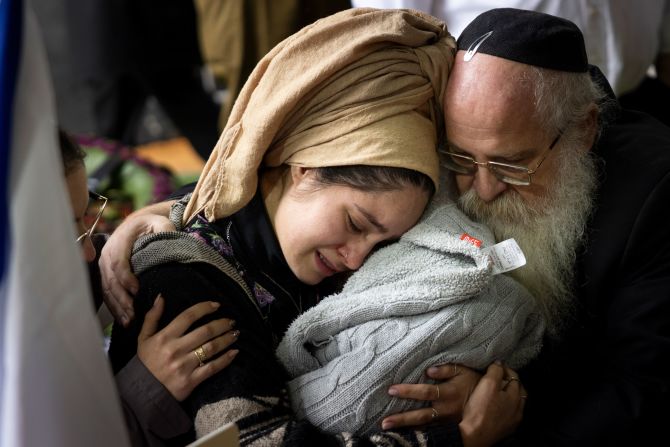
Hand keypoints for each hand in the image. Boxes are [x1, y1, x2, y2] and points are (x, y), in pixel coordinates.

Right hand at [99, 202, 174, 325]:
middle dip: (121, 298)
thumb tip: (173, 242)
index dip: (126, 278)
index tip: (138, 291)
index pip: (119, 262)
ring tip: (129, 322)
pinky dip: (114, 306)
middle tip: (133, 314)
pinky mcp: (105, 273)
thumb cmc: (152, 225)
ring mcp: (104, 264)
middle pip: (111, 279)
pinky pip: (106, 291)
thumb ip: (166, 230)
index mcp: (120, 241)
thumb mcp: (161, 223)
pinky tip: (123, 318)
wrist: (137, 223)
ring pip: (107, 288)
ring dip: (117, 306)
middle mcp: (107, 253)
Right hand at [137, 294, 239, 400]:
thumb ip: (152, 317)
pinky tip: (234, 352)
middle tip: (232, 321)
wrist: (143, 393)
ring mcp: (184, 366)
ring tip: (235, 334)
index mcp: (164, 337)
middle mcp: (175, 349)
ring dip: (226, 339)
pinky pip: (212, 368)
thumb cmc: (145, 362)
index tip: (217, 305)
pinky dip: (225, 360)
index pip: (188, 316)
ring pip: (211, 348)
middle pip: (204, 332)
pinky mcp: (191, 380)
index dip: (204, 308)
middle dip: (221, 324)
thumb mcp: (143, 338)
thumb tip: (161, 297)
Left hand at [381, 363, 480, 429]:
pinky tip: (404, 435)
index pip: (425, 392)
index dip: (409, 391)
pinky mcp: (449, 427)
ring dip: (406, 428)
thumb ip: (447, 369)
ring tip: (388, 431)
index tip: (391, 390)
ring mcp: (447, 421)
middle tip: (384, 423)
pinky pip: (431, 431)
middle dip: (402, 419)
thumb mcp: (464, 370)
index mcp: (448, 393)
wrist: (492, 400)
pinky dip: (418, 433)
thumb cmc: (474, 381)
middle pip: (421, 416)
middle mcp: (446, 410)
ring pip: (424, 427)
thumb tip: (429, 370)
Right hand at [459, 362, 525, 446]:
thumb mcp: (488, 384)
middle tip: (499, 377)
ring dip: (508, 395)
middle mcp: (518, 410)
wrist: (474, 436)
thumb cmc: (481, 410)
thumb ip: (495, 371)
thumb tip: (499, 363)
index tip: (495, 366)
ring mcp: (512, 421)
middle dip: (510, 382)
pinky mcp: (505, 430)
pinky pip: (508, 414)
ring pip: (514, 404)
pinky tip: (496, 407)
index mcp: (516, 397)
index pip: (515, 377)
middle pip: (518, 391)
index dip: (505, 369)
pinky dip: (505, 407)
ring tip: (497, 391)